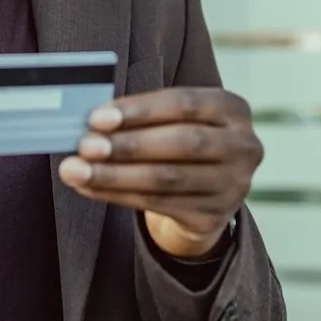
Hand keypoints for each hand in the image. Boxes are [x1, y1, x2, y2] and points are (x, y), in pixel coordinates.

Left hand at [57, 87, 261, 258]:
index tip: (97, 117)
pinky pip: (158, 204)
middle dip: (127, 144)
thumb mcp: (174, 121)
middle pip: (181, 143)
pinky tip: (89, 187)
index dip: (140, 110)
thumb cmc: (178, 144)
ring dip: (115, 174)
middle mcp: (243, 146)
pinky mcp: (213, 216)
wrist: (203, 197)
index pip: (185, 103)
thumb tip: (90, 120)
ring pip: (166, 178)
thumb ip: (143, 116)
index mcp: (233, 109)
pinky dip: (117, 194)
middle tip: (85, 145)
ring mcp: (233, 185)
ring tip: (76, 170)